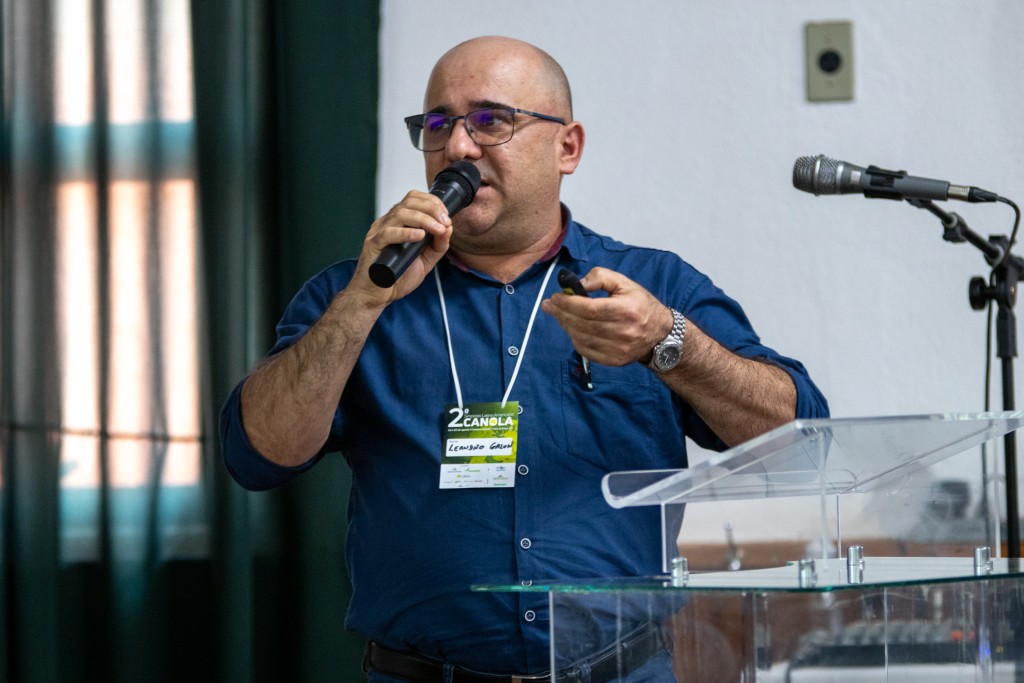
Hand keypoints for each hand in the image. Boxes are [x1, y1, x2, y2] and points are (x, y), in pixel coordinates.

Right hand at [350, 190, 452, 306]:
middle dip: (431, 209)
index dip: (432, 202)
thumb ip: (437, 245)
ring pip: (400, 214)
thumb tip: (448, 227)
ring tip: (437, 229)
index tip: (446, 214)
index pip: (413, 199)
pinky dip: (405, 233)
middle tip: (445, 221)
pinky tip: (419, 236)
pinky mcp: (372, 246)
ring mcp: (378, 233)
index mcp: (397, 223)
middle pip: (408, 203)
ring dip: (423, 219)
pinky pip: (387, 234)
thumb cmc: (397, 276)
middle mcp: (387, 223)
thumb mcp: (425, 260)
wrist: (377, 296)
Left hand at [541, 267, 671, 365]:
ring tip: (559, 315)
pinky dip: (575, 339)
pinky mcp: (614, 360)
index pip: (589, 309)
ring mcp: (619, 349)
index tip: (555, 297)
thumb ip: (601, 277)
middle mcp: (623, 332)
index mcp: (626, 310)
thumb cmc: (640, 305)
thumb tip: (579, 284)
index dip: (568, 303)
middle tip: (549, 305)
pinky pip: (587, 351)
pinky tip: (571, 329)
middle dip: (561, 313)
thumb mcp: (625, 283)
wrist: (660, 334)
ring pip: (582, 338)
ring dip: (566, 326)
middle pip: (583, 324)